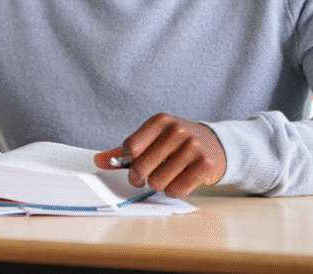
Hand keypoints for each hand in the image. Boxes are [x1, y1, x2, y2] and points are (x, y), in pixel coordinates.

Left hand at [94, 113, 225, 197]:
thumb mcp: (152, 140)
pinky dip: (174, 191)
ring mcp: (193, 146)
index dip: (128, 162)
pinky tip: (179, 181)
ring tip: (166, 176)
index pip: (130, 147)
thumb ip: (124, 151)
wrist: (215, 145)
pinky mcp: (205, 164)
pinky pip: (177, 189)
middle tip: (147, 177)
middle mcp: (176, 130)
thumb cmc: (176, 144)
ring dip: (159, 185)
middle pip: (142, 167)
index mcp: (160, 121)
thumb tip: (97, 160)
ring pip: (158, 181)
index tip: (134, 165)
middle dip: (140, 178)